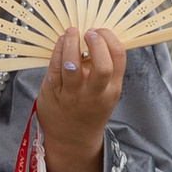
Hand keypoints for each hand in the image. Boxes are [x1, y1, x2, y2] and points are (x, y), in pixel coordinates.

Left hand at [33, 27, 124, 160]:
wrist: (72, 140)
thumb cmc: (89, 110)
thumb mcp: (104, 92)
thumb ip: (102, 69)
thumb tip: (96, 37)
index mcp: (112, 89)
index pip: (118, 58)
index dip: (110, 39)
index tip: (101, 31)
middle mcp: (95, 93)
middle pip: (102, 65)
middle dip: (96, 43)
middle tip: (89, 32)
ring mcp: (73, 94)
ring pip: (73, 65)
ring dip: (71, 43)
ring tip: (71, 32)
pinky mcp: (53, 93)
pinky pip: (55, 68)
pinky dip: (58, 51)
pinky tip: (60, 43)